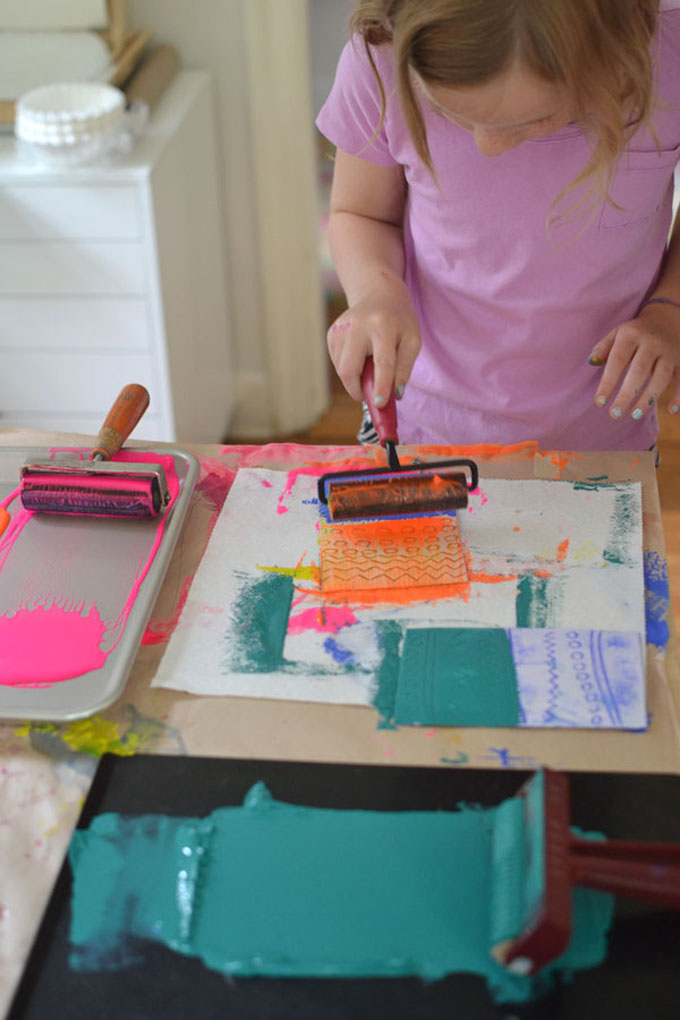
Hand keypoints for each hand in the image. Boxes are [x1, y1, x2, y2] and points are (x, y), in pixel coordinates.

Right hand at [327, 274, 420, 405]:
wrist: (379, 294)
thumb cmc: (400, 321)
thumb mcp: (412, 341)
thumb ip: (404, 368)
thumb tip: (395, 395)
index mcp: (382, 325)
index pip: (382, 362)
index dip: (380, 386)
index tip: (379, 404)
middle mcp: (357, 325)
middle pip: (349, 369)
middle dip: (357, 389)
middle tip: (368, 396)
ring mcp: (341, 328)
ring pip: (341, 369)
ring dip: (354, 378)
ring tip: (369, 366)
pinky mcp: (332, 333)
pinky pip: (337, 362)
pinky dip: (348, 368)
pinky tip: (360, 356)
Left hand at [590, 303, 679, 419]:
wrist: (666, 318)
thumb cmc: (635, 332)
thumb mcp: (617, 333)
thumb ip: (603, 347)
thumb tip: (591, 362)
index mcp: (632, 335)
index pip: (618, 360)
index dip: (608, 382)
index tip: (599, 402)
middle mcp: (652, 343)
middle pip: (639, 370)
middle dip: (627, 394)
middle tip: (615, 414)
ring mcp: (669, 352)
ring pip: (662, 377)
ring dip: (649, 398)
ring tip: (635, 415)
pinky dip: (679, 395)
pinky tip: (671, 410)